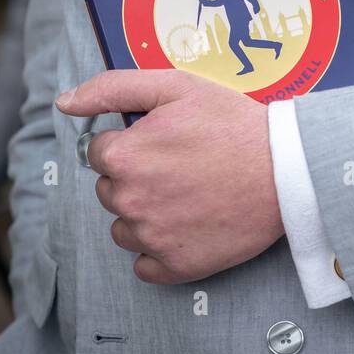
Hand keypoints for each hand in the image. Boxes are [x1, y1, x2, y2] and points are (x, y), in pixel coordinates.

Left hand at [56, 70, 283, 283]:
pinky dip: (160, 253)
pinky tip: (188, 229)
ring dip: (145, 216)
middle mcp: (129, 200)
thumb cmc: (235, 125)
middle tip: (183, 168)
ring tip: (189, 197)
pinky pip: (145, 267)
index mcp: (123, 157)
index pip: (101, 154)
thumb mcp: (177, 87)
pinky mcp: (176, 266)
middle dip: (137, 180)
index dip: (133, 144)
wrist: (289, 170)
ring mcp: (152, 237)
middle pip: (111, 192)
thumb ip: (113, 88)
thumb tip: (64, 103)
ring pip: (124, 230)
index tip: (169, 143)